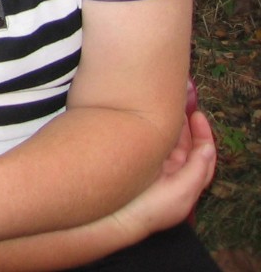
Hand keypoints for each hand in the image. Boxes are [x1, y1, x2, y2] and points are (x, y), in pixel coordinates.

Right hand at [109, 108, 215, 241]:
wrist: (115, 217)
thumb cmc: (150, 209)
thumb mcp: (181, 192)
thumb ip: (197, 170)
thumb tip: (207, 148)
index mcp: (186, 183)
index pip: (202, 156)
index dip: (203, 135)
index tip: (197, 115)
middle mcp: (171, 176)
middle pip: (185, 146)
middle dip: (185, 126)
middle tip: (179, 105)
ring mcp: (152, 169)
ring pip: (165, 143)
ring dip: (167, 126)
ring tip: (163, 108)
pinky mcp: (134, 164)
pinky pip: (148, 143)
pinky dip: (150, 131)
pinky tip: (144, 120)